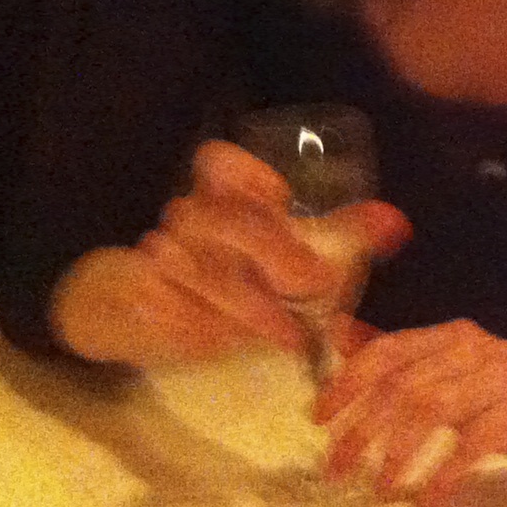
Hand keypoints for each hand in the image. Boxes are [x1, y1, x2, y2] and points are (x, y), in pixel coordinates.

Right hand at [57, 140, 410, 365]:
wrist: (111, 308)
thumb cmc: (209, 278)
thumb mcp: (269, 256)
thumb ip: (333, 236)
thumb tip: (395, 223)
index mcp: (215, 198)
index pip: (218, 162)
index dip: (243, 173)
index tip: (278, 194)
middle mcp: (184, 223)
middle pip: (219, 218)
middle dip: (271, 250)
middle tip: (313, 280)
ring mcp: (154, 262)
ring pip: (201, 271)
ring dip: (248, 304)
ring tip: (286, 332)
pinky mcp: (134, 305)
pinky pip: (175, 313)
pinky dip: (208, 331)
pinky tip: (233, 343)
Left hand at [316, 318, 506, 506]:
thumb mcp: (451, 381)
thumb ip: (401, 362)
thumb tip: (340, 333)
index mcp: (454, 338)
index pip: (390, 350)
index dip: (349, 383)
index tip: (318, 420)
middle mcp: (479, 350)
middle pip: (404, 384)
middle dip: (362, 430)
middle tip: (337, 471)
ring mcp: (506, 379)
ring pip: (433, 409)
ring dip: (397, 454)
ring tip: (380, 488)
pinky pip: (472, 443)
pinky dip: (442, 476)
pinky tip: (427, 503)